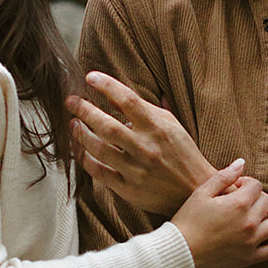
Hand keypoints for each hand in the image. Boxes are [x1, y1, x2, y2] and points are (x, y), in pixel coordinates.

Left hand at [68, 71, 213, 215]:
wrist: (196, 190)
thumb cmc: (182, 153)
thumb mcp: (170, 124)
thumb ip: (145, 109)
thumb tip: (116, 94)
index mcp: (158, 127)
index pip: (128, 100)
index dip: (107, 85)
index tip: (90, 77)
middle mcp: (146, 147)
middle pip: (107, 125)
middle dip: (84, 110)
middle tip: (71, 101)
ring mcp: (137, 170)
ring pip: (99, 149)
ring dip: (81, 134)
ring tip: (73, 124)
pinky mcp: (130, 189)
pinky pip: (100, 173)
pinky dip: (86, 160)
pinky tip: (80, 150)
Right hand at [170, 162, 267, 267]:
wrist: (179, 253)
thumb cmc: (187, 221)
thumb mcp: (201, 193)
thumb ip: (224, 176)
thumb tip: (242, 162)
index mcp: (238, 204)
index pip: (256, 186)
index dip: (247, 183)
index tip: (237, 187)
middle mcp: (249, 222)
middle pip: (266, 202)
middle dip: (258, 197)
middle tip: (246, 199)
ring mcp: (252, 241)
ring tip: (267, 211)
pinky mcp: (250, 258)